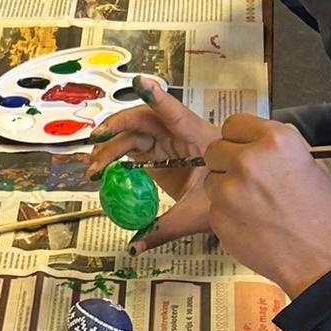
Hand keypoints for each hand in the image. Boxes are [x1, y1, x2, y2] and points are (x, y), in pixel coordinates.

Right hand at [86, 78, 218, 248]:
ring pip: (134, 135)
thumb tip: (133, 247)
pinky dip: (114, 156)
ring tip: (94, 167)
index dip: (158, 99)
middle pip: (144, 120)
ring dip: (110, 146)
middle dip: (117, 127)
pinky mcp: (158, 153)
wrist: (236, 199)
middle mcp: (179, 135)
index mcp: (198, 140)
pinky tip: (100, 169)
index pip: (175, 115)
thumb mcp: (194, 215)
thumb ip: (162, 230)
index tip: (141, 82)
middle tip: (97, 141)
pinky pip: (132, 148)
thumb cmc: (223, 197)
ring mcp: (167, 143)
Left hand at [203, 115, 330, 295]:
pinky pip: (213, 206)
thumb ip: (281, 148)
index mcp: (275, 140)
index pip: (234, 123)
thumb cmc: (323, 214)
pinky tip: (249, 222)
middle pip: (214, 149)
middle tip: (244, 179)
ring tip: (251, 205)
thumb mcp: (312, 165)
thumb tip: (261, 141)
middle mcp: (248, 160)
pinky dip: (226, 213)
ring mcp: (229, 189)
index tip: (243, 149)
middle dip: (225, 161)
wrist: (319, 258)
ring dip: (223, 188)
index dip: (238, 138)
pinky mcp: (217, 216)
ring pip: (210, 179)